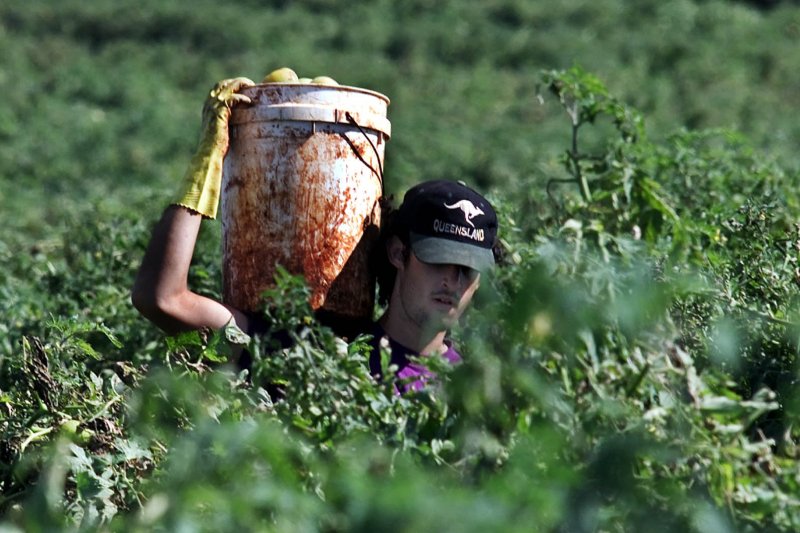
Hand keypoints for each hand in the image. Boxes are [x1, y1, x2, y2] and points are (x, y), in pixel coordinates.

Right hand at [173, 77, 254, 218]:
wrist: (208, 155)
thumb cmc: (215, 149)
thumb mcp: (221, 133)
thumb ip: (227, 126)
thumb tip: (240, 128)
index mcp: (207, 108)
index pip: (217, 89)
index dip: (229, 85)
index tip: (242, 86)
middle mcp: (208, 105)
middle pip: (222, 84)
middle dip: (236, 81)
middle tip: (250, 84)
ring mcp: (213, 108)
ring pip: (227, 87)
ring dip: (240, 85)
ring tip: (252, 87)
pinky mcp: (219, 114)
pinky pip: (232, 99)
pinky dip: (241, 98)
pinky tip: (249, 103)